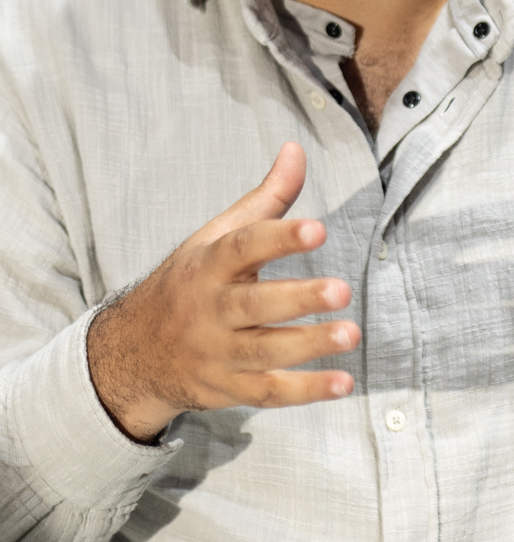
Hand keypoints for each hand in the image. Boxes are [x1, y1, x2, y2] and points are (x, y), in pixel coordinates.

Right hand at [87, 143, 360, 441]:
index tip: (318, 228)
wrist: (134, 351)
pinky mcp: (228, 389)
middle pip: (254, 305)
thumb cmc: (191, 281)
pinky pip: (268, 392)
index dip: (279, 238)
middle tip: (342, 290)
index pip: (243, 247)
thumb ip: (266, 199)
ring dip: (310, 345)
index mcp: (208, 265)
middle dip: (298, 299)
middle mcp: (210, 310)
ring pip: (264, 351)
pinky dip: (306, 392)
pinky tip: (343, 383)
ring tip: (351, 333)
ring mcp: (217, 353)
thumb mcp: (216, 236)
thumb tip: (296, 149)